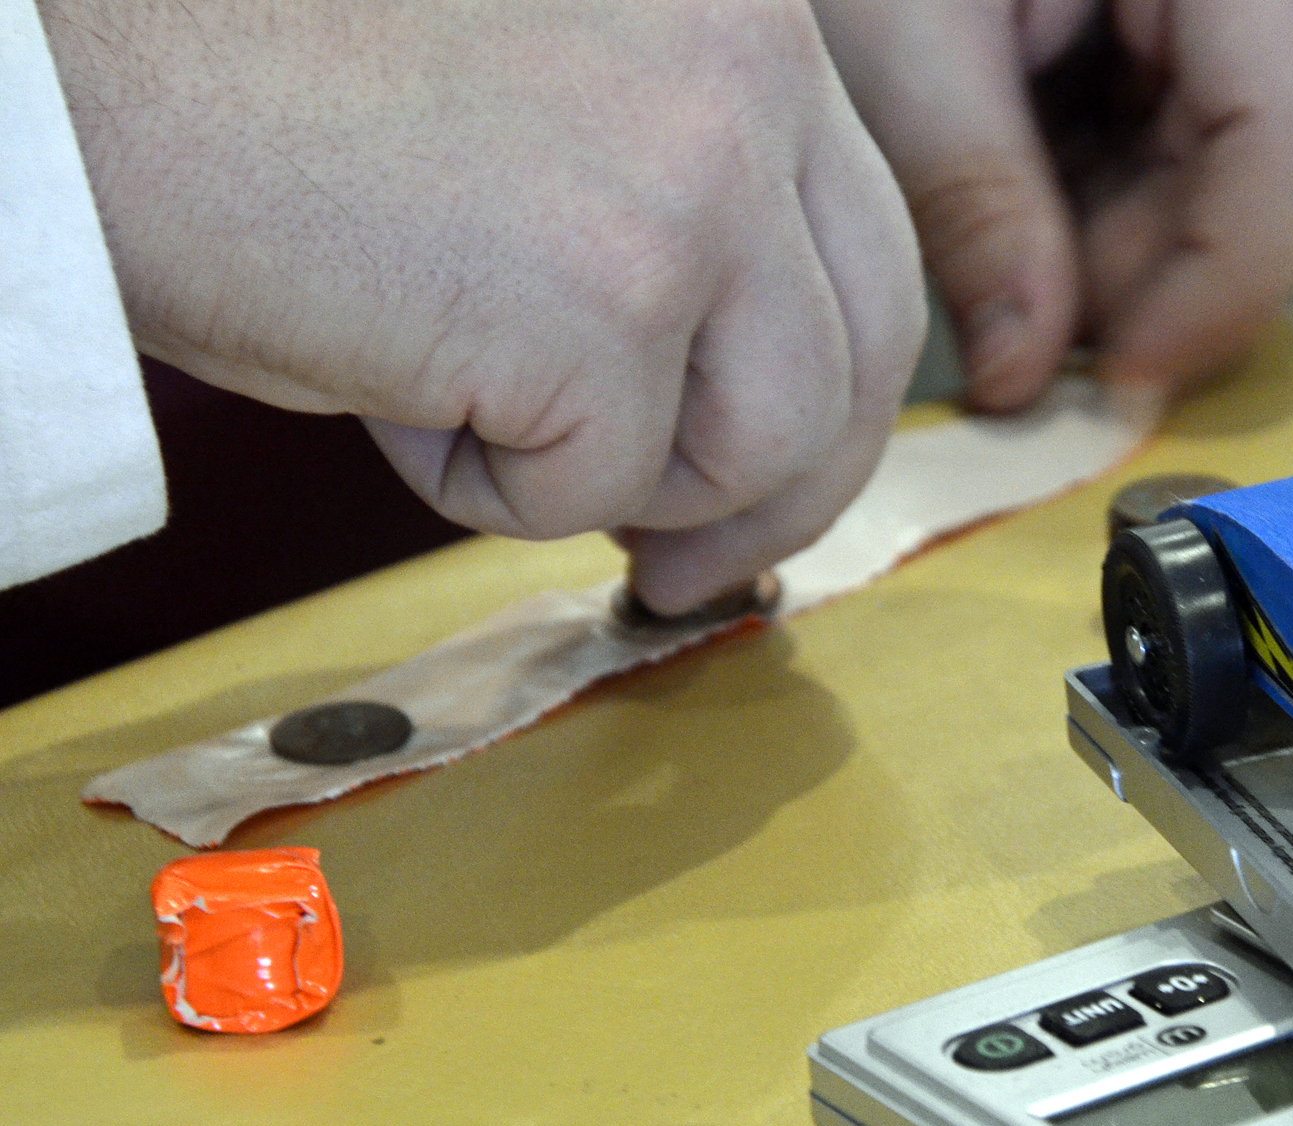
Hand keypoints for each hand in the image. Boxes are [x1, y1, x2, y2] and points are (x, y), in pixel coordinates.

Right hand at [40, 0, 925, 614]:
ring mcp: (692, 182)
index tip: (760, 476)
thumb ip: (686, 221)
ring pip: (764, 442)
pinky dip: (480, 482)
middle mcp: (754, 69)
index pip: (869, 245)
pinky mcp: (603, 299)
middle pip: (865, 354)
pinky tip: (382, 376)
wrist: (90, 63)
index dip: (824, 391)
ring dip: (615, 478)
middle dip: (779, 493)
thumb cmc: (271, 85)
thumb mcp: (557, 117)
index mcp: (751, 15)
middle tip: (688, 571)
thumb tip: (752, 424)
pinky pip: (600, 487)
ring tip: (462, 397)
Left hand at [813, 0, 1292, 411]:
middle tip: (1032, 346)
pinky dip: (1101, 181)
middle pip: (1272, 153)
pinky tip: (1016, 196)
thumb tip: (1028, 377)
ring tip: (1000, 258)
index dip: (1210, 283)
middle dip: (1151, 270)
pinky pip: (1183, 113)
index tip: (1113, 381)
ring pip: (1233, 151)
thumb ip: (975, 208)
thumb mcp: (897, 35)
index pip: (1288, 126)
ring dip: (1121, 235)